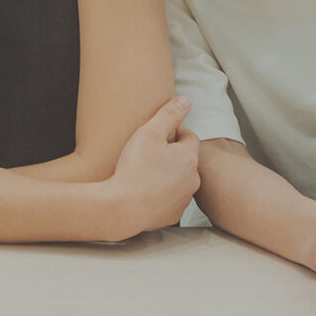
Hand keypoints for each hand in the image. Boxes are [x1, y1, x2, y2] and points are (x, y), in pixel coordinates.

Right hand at [103, 96, 199, 238]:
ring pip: (180, 181)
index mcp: (189, 157)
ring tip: (147, 172)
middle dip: (173, 154)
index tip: (159, 133)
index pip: (190, 137)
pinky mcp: (173, 215)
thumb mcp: (149, 133)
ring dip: (169, 175)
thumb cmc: (135, 168)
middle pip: (186, 160)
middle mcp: (192, 179)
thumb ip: (169, 114)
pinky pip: (171, 200)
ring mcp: (183, 199)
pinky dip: (162, 195)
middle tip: (150, 152)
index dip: (175, 131)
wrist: (123, 208)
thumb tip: (186, 100)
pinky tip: (145, 192)